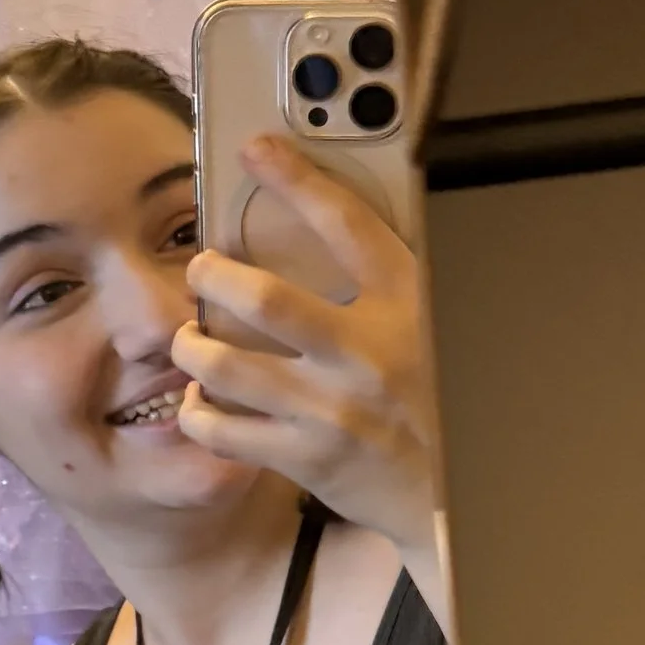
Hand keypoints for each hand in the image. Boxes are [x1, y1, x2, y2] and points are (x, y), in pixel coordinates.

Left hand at [175, 135, 442, 582]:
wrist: (454, 494)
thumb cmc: (436, 398)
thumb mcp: (431, 325)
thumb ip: (386, 283)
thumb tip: (326, 223)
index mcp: (406, 306)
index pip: (346, 225)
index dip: (295, 179)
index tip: (256, 150)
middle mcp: (367, 353)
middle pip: (263, 298)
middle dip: (213, 274)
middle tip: (202, 269)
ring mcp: (332, 410)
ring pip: (226, 365)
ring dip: (192, 344)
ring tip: (190, 337)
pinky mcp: (306, 458)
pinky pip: (223, 431)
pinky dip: (198, 413)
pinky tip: (200, 401)